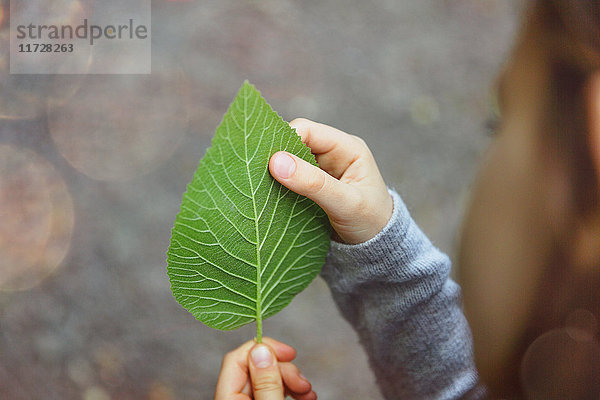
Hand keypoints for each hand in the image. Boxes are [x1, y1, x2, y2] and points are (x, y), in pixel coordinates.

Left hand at [214, 337, 315, 399]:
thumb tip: (261, 349)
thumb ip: (266, 382)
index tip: (289, 353)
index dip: (264, 349)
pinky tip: (305, 396)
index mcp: (227, 399)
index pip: (237, 358)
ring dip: (291, 380)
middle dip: (283, 369)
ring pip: (267, 379)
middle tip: (303, 383)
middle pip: (255, 367)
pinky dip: (289, 390)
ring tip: (308, 393)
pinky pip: (272, 391)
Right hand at [269, 118, 392, 243]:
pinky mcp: (312, 184)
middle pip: (294, 142)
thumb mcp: (345, 204)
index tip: (265, 162)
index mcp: (347, 147)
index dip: (284, 140)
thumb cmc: (370, 222)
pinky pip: (289, 177)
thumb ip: (314, 183)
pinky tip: (269, 194)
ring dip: (276, 172)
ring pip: (289, 160)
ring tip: (261, 186)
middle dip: (276, 156)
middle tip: (257, 174)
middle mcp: (333, 153)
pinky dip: (278, 184)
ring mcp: (322, 168)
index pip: (307, 130)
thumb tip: (276, 162)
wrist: (376, 248)